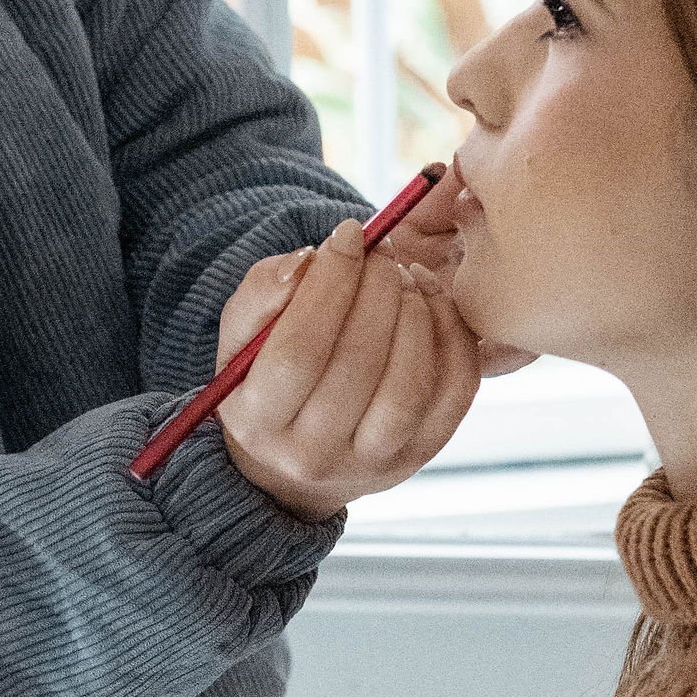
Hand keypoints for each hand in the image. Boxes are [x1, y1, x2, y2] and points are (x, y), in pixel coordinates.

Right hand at [212, 221, 481, 518]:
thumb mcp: (242, 336)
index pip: (298, 349)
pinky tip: (430, 300)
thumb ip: (261, 292)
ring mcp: (374, 461)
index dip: (329, 283)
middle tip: (381, 252)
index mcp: (257, 421)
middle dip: (377, 289)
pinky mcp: (423, 452)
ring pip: (410, 383)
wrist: (298, 457)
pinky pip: (454, 390)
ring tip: (404, 275)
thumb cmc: (265, 377)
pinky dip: (452, 334)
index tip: (348, 235)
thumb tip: (308, 261)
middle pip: (357, 363)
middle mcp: (314, 453)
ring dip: (415, 312)